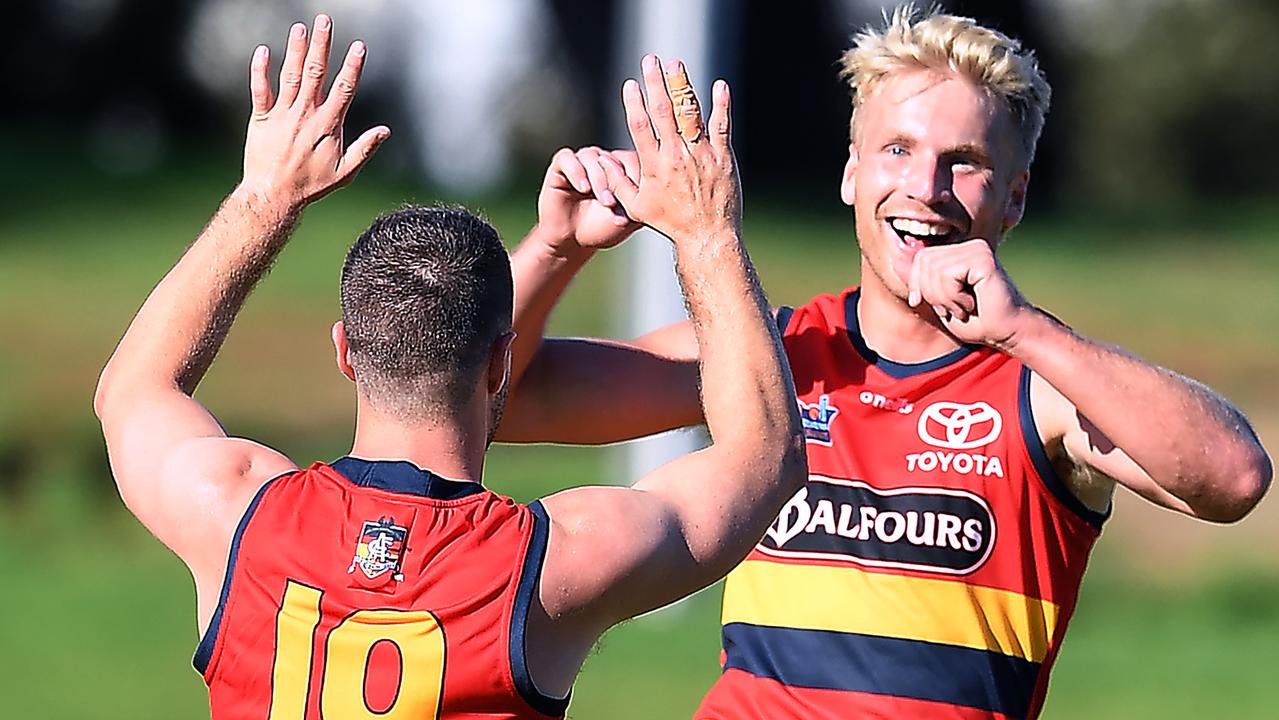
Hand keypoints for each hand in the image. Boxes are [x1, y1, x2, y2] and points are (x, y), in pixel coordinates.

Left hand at [240, 15, 388, 209]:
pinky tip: (264, 50)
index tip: (359, 46)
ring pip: (291, 75)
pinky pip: (260, 89)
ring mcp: (283, 114)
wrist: (273, 194)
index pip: (344, 89)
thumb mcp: (345, 172)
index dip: (352, 66)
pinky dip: (261, 70)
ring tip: (300, 27)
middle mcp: (306, 114)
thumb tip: (385, 131)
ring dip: (296, 50)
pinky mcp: (261, 118)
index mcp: (328, 125)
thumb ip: (365, 148)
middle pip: (316, 72)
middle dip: (322, 44)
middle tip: (325, 20)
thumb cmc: (311, 185)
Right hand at [535, 147, 641, 256]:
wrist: (572, 241)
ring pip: (592, 157)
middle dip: (617, 181)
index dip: (637, 176)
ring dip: (600, 180)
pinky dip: (577, 171)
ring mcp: (583, 160)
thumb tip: (654, 186)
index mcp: (623, 168)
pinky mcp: (561, 164)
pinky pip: (568, 158)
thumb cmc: (603, 228)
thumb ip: (641, 200)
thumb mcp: (629, 217)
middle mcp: (603, 160)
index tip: (640, 199)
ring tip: (604, 202)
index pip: (634, 159)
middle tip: (615, 204)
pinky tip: (584, 188)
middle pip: (614, 158)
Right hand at [600, 56, 738, 242]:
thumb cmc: (670, 223)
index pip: (640, 126)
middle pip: (663, 111)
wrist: (706, 236)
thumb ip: (618, 183)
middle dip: (655, 82)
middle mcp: (676, 156)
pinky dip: (721, 105)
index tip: (630, 84)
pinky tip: (719, 86)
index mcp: (654, 165)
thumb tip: (602, 161)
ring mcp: (701, 154)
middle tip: (650, 60)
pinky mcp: (722, 157)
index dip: (634, 103)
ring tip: (676, 64)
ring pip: (690, 112)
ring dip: (682, 85)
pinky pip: (722, 125)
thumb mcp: (636, 207)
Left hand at [906, 239, 1036, 349]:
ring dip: (944, 298)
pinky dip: (953, 297)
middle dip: (931, 293)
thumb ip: (920, 280)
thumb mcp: (938, 300)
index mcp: (957, 252)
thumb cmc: (976, 321)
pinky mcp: (982, 257)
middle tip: (952, 308)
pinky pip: (948, 274)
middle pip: (923, 261)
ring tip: (963, 307)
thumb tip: (894, 259)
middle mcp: (968, 245)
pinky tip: (971, 304)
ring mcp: (976, 248)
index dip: (916, 283)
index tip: (925, 303)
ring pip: (934, 270)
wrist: (1007, 332)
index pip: (919, 258)